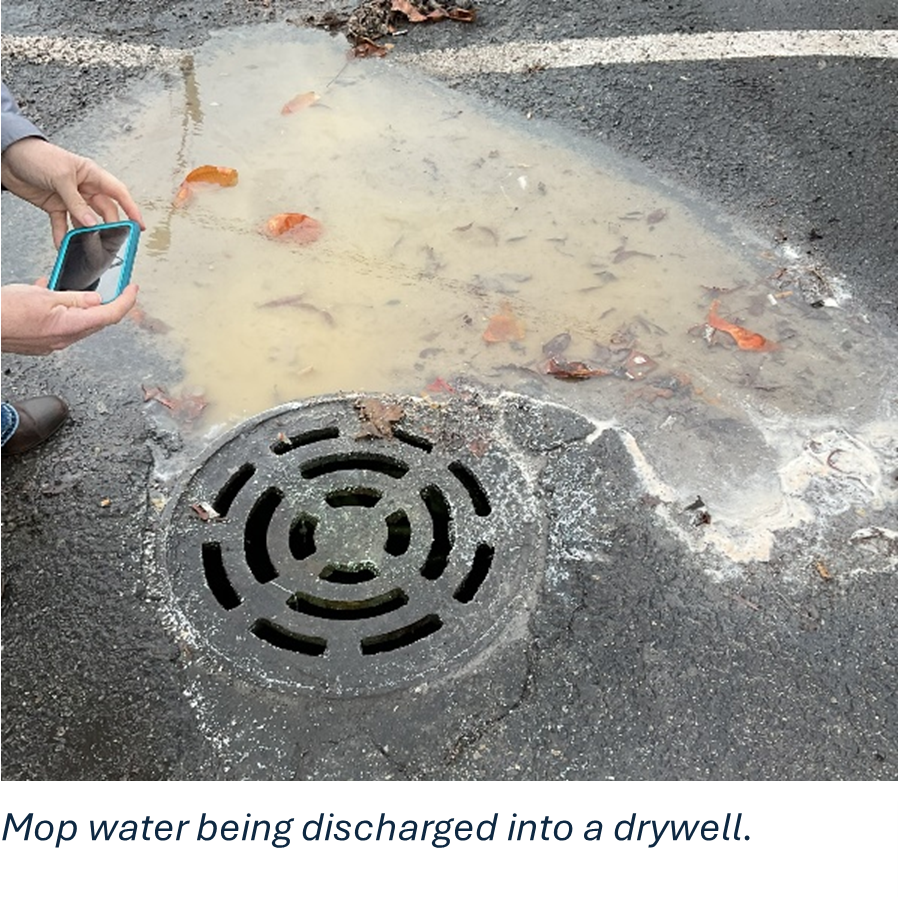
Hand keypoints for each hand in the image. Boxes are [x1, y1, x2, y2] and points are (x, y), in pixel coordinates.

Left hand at [0, 137, 144, 246]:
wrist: (6, 155)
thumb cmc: (36, 155)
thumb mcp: (60, 177)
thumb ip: (76, 202)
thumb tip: (92, 223)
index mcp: (91, 174)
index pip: (118, 193)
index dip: (131, 209)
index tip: (139, 225)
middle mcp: (84, 187)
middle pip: (104, 211)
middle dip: (108, 226)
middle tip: (111, 240)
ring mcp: (70, 198)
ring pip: (85, 220)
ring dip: (86, 233)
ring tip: (88, 245)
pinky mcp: (55, 206)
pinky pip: (64, 224)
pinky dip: (63, 235)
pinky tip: (64, 244)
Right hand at [0, 279, 138, 354]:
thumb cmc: (4, 311)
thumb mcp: (42, 295)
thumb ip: (73, 298)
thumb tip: (96, 299)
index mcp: (69, 326)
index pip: (110, 315)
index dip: (125, 301)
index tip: (132, 290)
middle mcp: (64, 339)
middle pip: (97, 322)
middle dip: (108, 304)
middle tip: (115, 289)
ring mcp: (52, 343)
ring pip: (79, 323)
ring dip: (83, 307)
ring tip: (77, 291)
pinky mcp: (42, 343)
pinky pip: (62, 326)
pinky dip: (64, 311)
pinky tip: (53, 299)